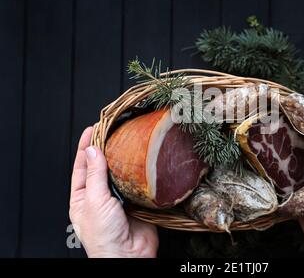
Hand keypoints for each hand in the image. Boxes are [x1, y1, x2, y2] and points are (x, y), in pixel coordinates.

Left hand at [69, 127, 158, 257]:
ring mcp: (119, 198)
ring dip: (122, 158)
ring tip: (125, 140)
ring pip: (119, 172)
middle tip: (111, 129)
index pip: (82, 166)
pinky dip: (138, 170)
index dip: (86, 146)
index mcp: (82, 198)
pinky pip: (136, 181)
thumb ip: (94, 175)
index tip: (92, 128)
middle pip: (101, 166)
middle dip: (105, 148)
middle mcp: (100, 196)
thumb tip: (92, 151)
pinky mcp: (137, 200)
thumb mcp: (94, 201)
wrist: (129, 255)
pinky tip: (140, 159)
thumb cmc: (104, 236)